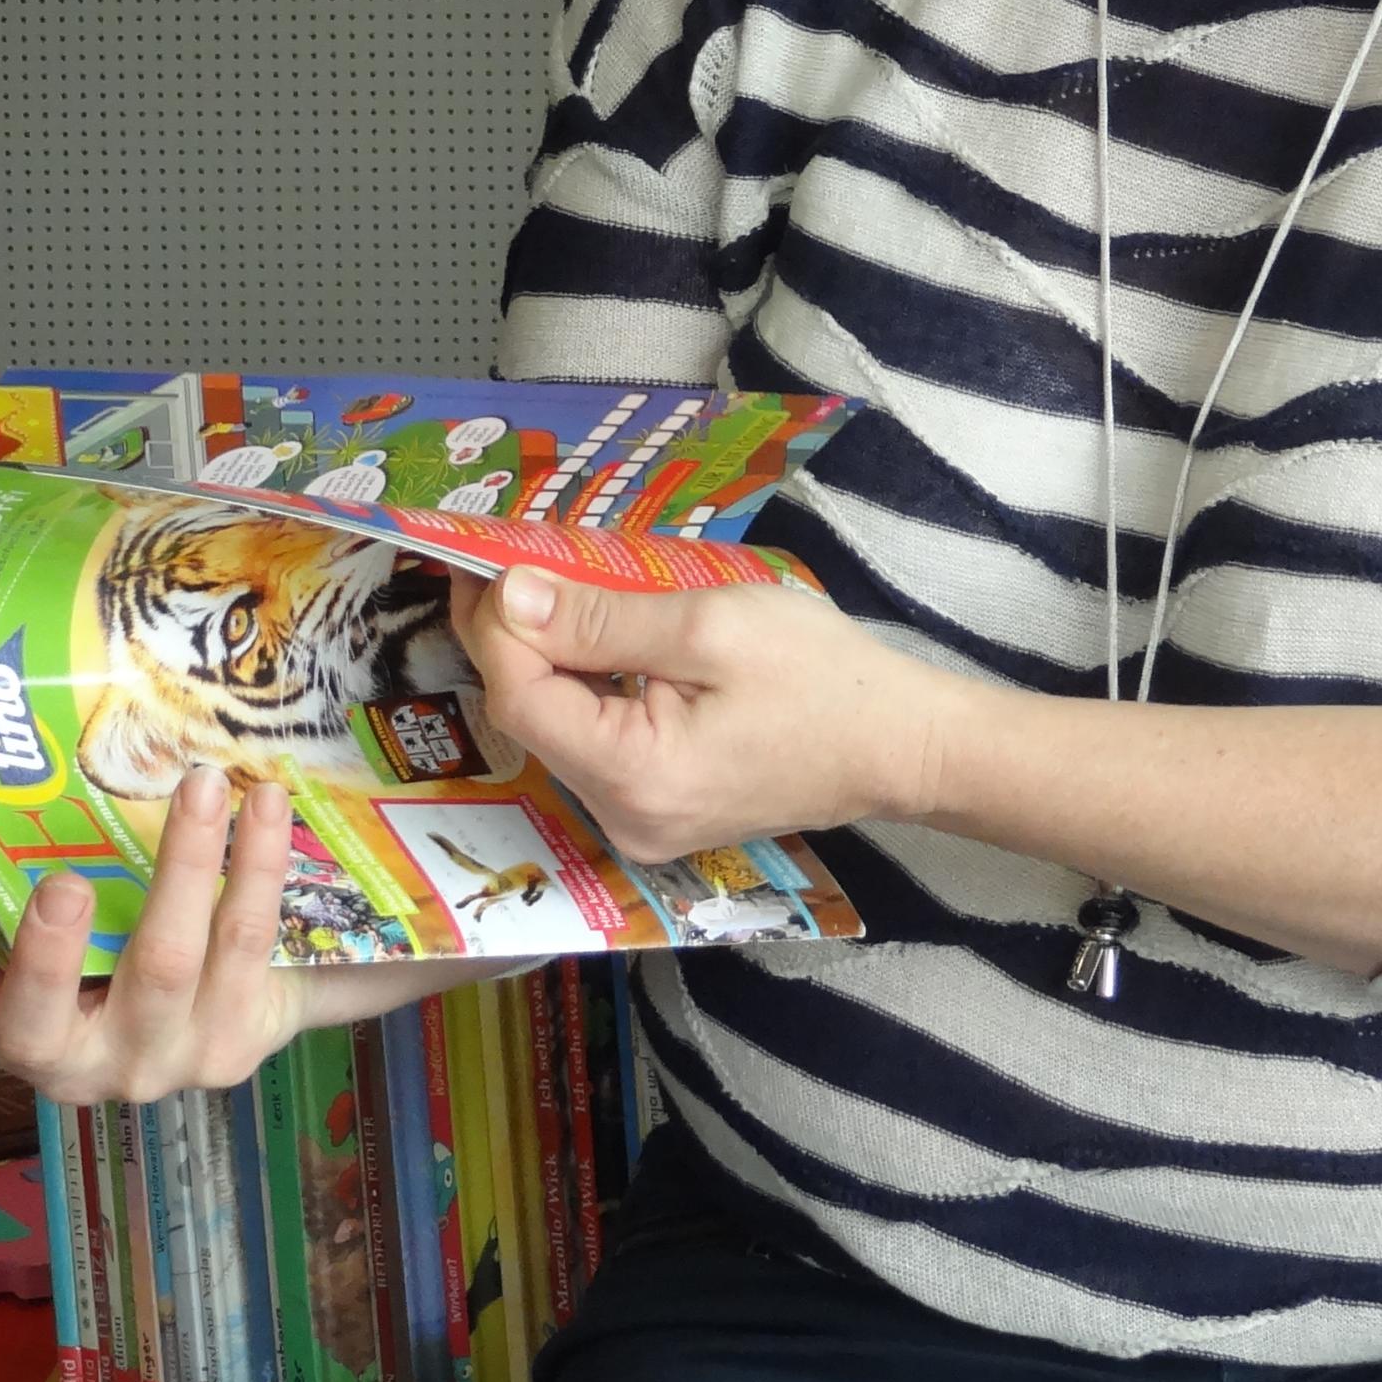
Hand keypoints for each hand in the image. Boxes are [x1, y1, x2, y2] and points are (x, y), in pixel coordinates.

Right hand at [0, 768, 312, 1102]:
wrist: (236, 988)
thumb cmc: (97, 933)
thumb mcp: (7, 906)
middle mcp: (60, 1057)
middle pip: (37, 1024)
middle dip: (46, 955)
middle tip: (60, 881)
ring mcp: (148, 1059)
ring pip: (163, 969)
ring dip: (184, 868)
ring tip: (201, 786)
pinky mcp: (229, 1046)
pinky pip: (245, 946)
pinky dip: (256, 867)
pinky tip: (266, 805)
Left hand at [455, 568, 965, 866]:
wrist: (900, 744)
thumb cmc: (823, 676)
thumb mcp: (713, 623)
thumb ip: (604, 616)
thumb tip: (512, 596)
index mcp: (634, 776)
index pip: (523, 695)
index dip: (493, 624)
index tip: (482, 558)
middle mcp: (623, 817)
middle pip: (534, 716)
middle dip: (515, 636)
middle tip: (511, 560)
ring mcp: (641, 823)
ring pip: (560, 729)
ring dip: (550, 658)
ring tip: (552, 587)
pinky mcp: (659, 812)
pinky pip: (595, 744)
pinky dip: (586, 687)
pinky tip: (596, 640)